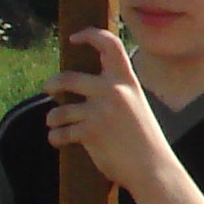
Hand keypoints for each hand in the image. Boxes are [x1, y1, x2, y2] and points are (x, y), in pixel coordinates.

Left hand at [46, 29, 176, 194]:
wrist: (153, 168)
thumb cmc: (144, 139)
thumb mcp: (136, 105)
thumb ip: (116, 91)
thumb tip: (82, 85)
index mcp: (128, 81)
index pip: (110, 44)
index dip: (89, 35)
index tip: (74, 38)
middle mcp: (114, 91)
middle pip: (67, 78)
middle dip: (52, 84)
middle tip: (50, 89)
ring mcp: (101, 111)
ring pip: (59, 111)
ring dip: (53, 120)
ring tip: (57, 125)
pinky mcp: (90, 132)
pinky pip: (60, 132)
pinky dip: (56, 138)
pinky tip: (61, 141)